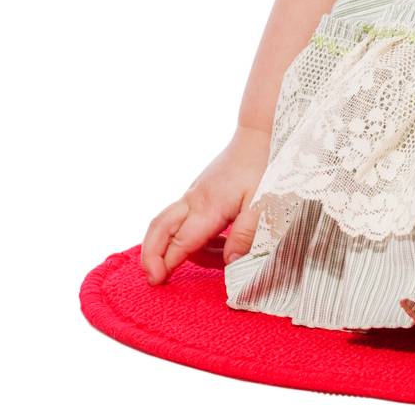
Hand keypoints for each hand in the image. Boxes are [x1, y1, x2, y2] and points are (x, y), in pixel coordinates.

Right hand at [142, 125, 271, 284]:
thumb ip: (246, 235)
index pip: (180, 241)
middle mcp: (195, 200)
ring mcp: (195, 194)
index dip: (167, 262)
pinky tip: (221, 242)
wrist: (261, 134)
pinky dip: (193, 235)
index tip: (158, 281)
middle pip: (158, 229)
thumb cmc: (264, 167)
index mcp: (209, 206)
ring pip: (169, 225)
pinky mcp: (200, 192)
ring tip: (217, 260)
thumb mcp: (264, 204)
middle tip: (154, 278)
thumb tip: (230, 263)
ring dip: (180, 247)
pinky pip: (184, 219)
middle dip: (150, 254)